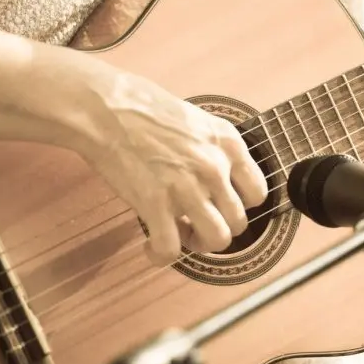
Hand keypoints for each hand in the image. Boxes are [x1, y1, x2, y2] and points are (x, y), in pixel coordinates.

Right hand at [71, 0, 267, 265]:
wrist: (105, 108)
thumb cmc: (143, 108)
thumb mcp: (197, 118)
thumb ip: (213, 147)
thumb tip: (220, 175)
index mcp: (228, 144)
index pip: (257, 192)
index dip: (241, 205)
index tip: (224, 207)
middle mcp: (214, 168)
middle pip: (238, 221)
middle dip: (219, 227)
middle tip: (198, 224)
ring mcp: (187, 188)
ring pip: (216, 240)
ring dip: (199, 244)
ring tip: (181, 236)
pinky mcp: (155, 205)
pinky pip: (170, 249)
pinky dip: (161, 255)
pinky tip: (151, 246)